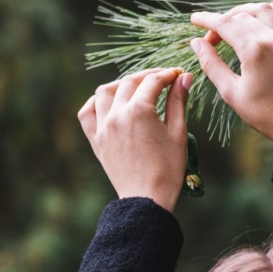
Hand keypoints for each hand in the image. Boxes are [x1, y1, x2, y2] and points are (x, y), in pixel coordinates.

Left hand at [78, 68, 190, 212]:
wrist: (147, 197)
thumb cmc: (168, 168)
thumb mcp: (178, 132)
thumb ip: (179, 101)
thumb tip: (184, 78)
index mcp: (140, 111)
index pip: (153, 82)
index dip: (168, 74)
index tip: (179, 74)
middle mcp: (117, 114)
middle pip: (130, 82)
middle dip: (148, 76)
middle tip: (163, 78)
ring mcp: (103, 126)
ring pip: (105, 91)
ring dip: (121, 84)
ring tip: (136, 87)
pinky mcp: (96, 139)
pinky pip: (88, 112)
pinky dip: (97, 102)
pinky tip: (109, 102)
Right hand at [189, 3, 272, 151]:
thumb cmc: (266, 114)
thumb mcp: (231, 92)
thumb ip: (211, 64)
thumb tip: (196, 43)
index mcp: (254, 51)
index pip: (224, 24)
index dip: (206, 20)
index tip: (194, 20)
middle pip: (241, 16)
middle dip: (222, 22)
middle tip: (212, 40)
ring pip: (264, 10)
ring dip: (244, 11)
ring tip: (232, 24)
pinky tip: (262, 17)